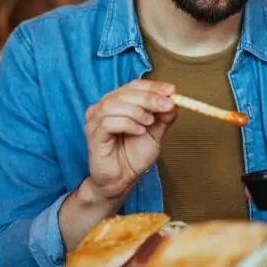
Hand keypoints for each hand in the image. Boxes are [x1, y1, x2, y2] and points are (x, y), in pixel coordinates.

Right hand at [84, 79, 177, 199]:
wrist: (121, 181)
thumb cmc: (133, 156)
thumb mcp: (155, 133)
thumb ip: (163, 117)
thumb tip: (173, 101)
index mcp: (118, 103)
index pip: (134, 86)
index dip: (153, 86)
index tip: (171, 91)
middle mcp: (103, 108)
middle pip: (125, 93)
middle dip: (149, 97)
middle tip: (167, 105)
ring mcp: (95, 121)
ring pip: (114, 105)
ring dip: (136, 111)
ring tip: (149, 123)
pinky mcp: (92, 135)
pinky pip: (107, 122)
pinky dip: (127, 124)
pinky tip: (138, 132)